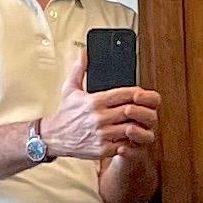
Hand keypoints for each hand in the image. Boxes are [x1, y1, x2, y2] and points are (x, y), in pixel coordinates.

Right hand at [42, 50, 161, 164]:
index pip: (125, 94)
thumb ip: (79, 70)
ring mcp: (102, 134)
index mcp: (95, 101)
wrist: (54, 137)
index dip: (139, 93)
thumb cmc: (66, 114)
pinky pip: (125, 145)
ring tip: (141, 124)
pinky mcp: (103, 149)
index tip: (142, 95)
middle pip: (132, 110)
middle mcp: (100, 117)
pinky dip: (132, 142)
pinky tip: (132, 137)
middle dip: (143, 110)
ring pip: (131, 129)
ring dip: (139, 126)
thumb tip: (83, 53)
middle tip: (148, 110)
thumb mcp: (70, 89)